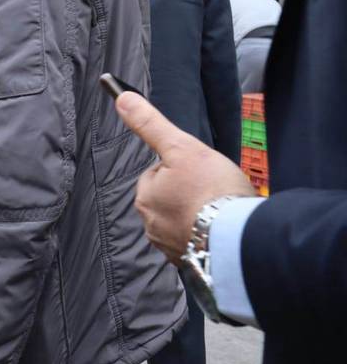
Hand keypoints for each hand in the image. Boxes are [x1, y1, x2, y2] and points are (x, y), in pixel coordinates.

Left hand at [117, 92, 256, 263]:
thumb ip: (150, 124)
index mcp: (145, 197)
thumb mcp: (180, 146)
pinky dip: (209, 236)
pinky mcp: (194, 263)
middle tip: (214, 191)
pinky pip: (197, 243)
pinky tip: (224, 230)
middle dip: (189, 194)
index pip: (157, 174)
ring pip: (183, 221)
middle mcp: (151, 225)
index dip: (180, 168)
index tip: (200, 172)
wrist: (241, 238)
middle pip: (169, 199)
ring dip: (200, 215)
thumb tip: (122, 99)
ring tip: (222, 210)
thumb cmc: (212, 190)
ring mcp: (171, 247)